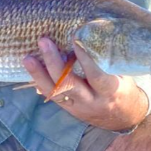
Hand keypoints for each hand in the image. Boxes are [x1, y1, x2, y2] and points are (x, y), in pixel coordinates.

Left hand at [23, 37, 147, 129]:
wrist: (123, 118)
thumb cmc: (123, 88)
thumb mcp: (122, 75)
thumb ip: (108, 60)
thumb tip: (92, 32)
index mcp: (110, 91)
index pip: (97, 76)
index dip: (86, 58)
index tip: (75, 38)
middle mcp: (92, 101)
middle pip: (69, 84)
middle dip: (54, 63)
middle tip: (44, 41)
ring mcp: (78, 106)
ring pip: (55, 92)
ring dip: (39, 74)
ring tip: (27, 58)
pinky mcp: (67, 108)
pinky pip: (51, 95)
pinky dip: (39, 81)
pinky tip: (30, 67)